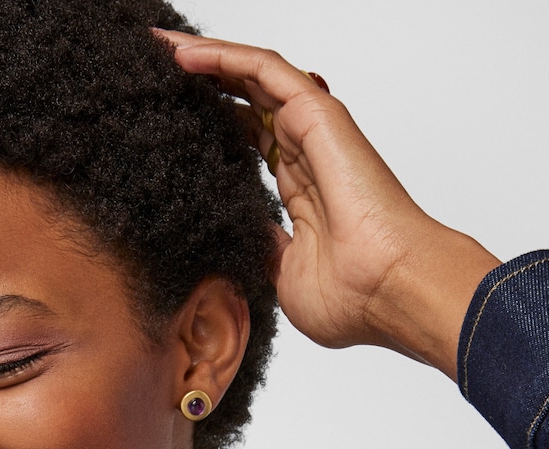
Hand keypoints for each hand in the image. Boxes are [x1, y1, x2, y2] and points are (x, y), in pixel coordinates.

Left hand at [156, 31, 500, 379]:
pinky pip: (265, 71)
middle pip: (249, 103)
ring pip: (254, 78)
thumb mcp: (285, 278)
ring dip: (209, 59)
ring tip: (163, 49)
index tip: (178, 122)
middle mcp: (308, 156)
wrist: (388, 292)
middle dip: (206, 83)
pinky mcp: (317, 117)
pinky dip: (225, 58)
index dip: (218, 126)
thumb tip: (239, 236)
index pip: (253, 143)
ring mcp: (314, 134)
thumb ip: (263, 250)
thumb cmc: (353, 299)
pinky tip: (186, 56)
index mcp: (303, 192)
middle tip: (161, 70)